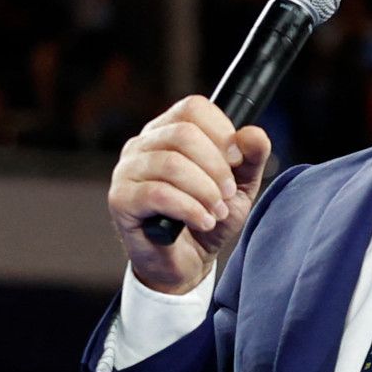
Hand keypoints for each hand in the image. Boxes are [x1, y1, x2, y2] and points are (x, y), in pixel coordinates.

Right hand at [108, 96, 271, 295]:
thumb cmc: (208, 218)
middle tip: (226, 194)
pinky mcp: (120, 199)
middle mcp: (142, 144)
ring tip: (216, 212)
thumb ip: (251, 158)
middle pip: (184, 133)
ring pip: (171, 164)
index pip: (193, 108)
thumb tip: (251, 133)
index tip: (236, 161)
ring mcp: (127, 170)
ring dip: (204, 191)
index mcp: (169, 131)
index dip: (222, 132)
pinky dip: (189, 209)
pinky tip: (203, 221)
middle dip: (216, 167)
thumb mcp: (239, 187)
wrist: (185, 264)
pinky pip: (157, 194)